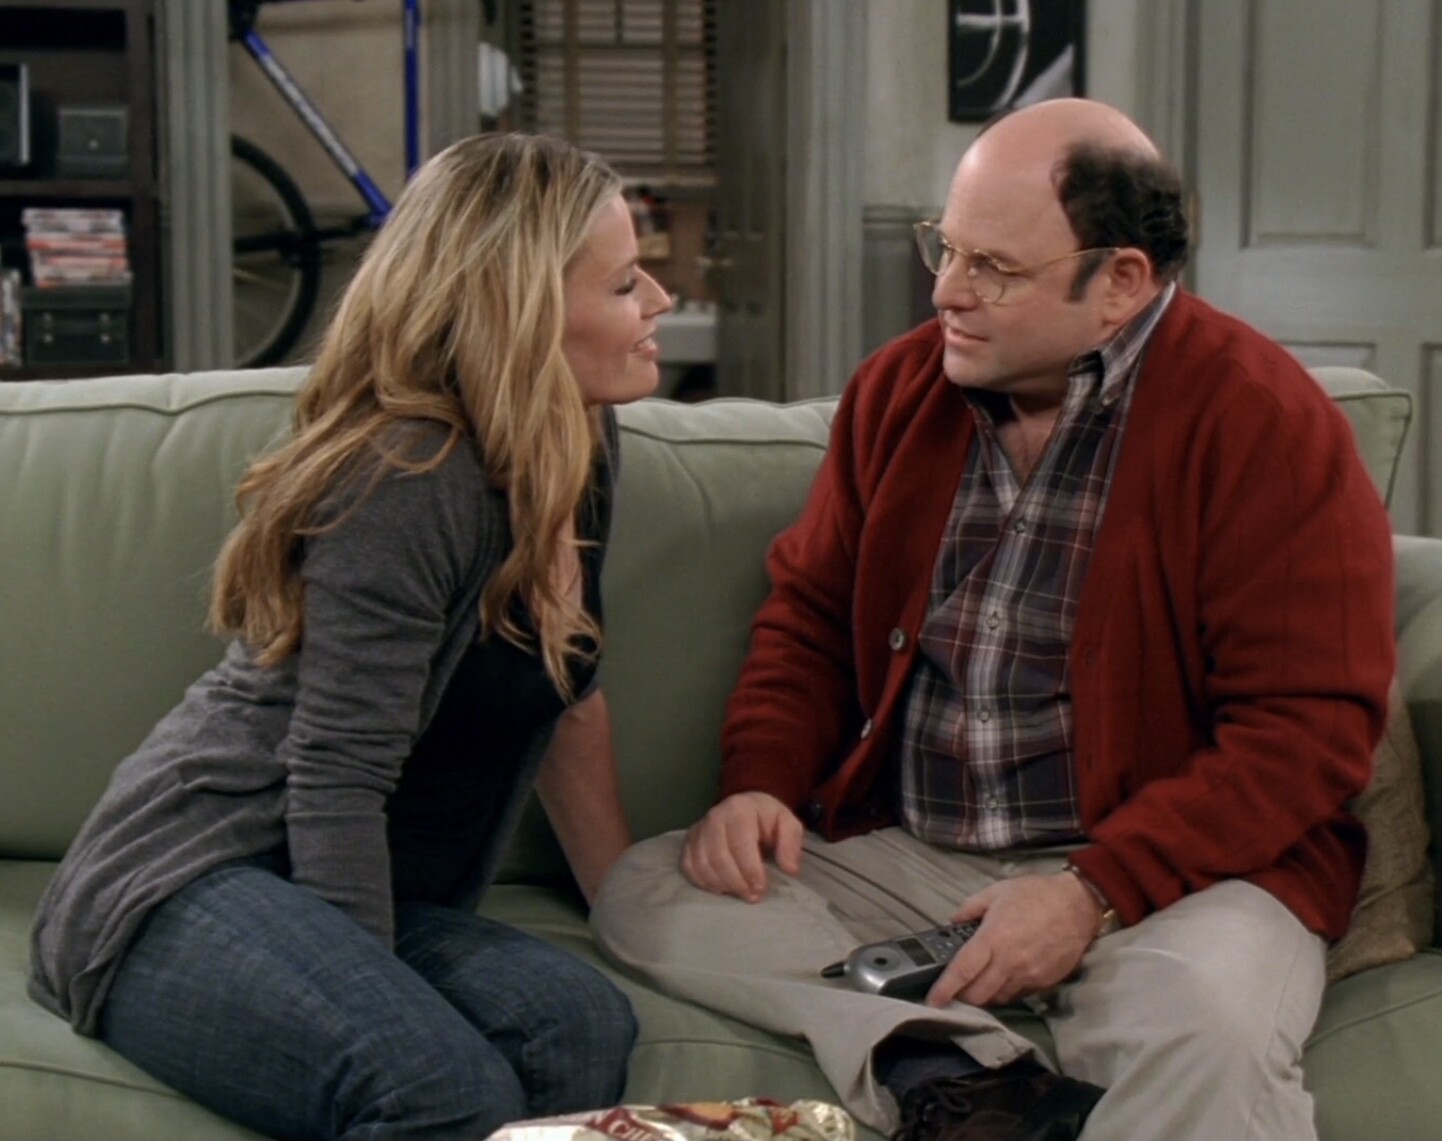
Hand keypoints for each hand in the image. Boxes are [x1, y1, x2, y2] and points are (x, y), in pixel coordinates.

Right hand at [681, 792, 803, 901]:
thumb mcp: (787, 824)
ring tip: (740, 893)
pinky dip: (704, 882)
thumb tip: (789, 869)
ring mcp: (698, 830)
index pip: (740, 843)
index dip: (750, 869)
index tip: (761, 888)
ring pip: (703, 864)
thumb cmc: (767, 820)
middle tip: (753, 896)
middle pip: (719, 857)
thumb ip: (791, 843)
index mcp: (739, 809)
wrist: (745, 809)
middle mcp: (714, 816)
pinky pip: (689, 867)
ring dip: (722, 885)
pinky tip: (722, 888)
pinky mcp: (688, 843)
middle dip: (737, 882)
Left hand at [924, 871, 1100, 1006]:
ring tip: (980, 982)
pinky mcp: (1045, 983)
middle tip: (957, 988)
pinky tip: (1004, 977)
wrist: (1079, 904)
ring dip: (985, 995)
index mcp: (994, 938)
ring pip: (998, 999)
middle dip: (963, 996)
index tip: (933, 1001)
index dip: (945, 989)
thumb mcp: (996, 891)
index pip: (963, 971)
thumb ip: (970, 908)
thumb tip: (954, 923)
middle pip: (978, 995)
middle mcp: (1010, 962)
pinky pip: (1018, 995)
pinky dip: (1006, 991)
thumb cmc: (1036, 894)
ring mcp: (1029, 976)